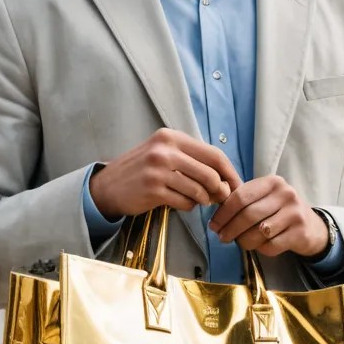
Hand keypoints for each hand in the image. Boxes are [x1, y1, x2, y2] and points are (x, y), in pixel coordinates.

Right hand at [89, 128, 241, 221]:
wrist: (107, 186)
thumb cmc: (142, 170)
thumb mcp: (164, 154)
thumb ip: (193, 161)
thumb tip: (226, 180)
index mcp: (171, 137)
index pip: (213, 154)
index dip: (230, 172)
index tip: (237, 185)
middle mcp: (165, 150)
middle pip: (210, 173)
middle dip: (220, 190)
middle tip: (218, 199)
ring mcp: (158, 170)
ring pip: (199, 190)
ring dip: (203, 200)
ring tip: (196, 200)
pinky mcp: (153, 190)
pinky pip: (185, 202)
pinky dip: (188, 206)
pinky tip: (180, 203)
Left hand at [208, 176, 328, 258]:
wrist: (312, 227)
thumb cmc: (280, 212)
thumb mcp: (265, 198)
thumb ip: (244, 201)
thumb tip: (216, 217)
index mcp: (272, 182)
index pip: (241, 196)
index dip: (223, 213)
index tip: (214, 225)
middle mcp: (286, 194)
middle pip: (248, 215)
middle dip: (230, 229)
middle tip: (222, 238)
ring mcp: (295, 213)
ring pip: (259, 232)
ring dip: (244, 241)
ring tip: (241, 242)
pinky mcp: (300, 233)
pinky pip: (271, 245)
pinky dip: (261, 249)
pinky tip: (260, 246)